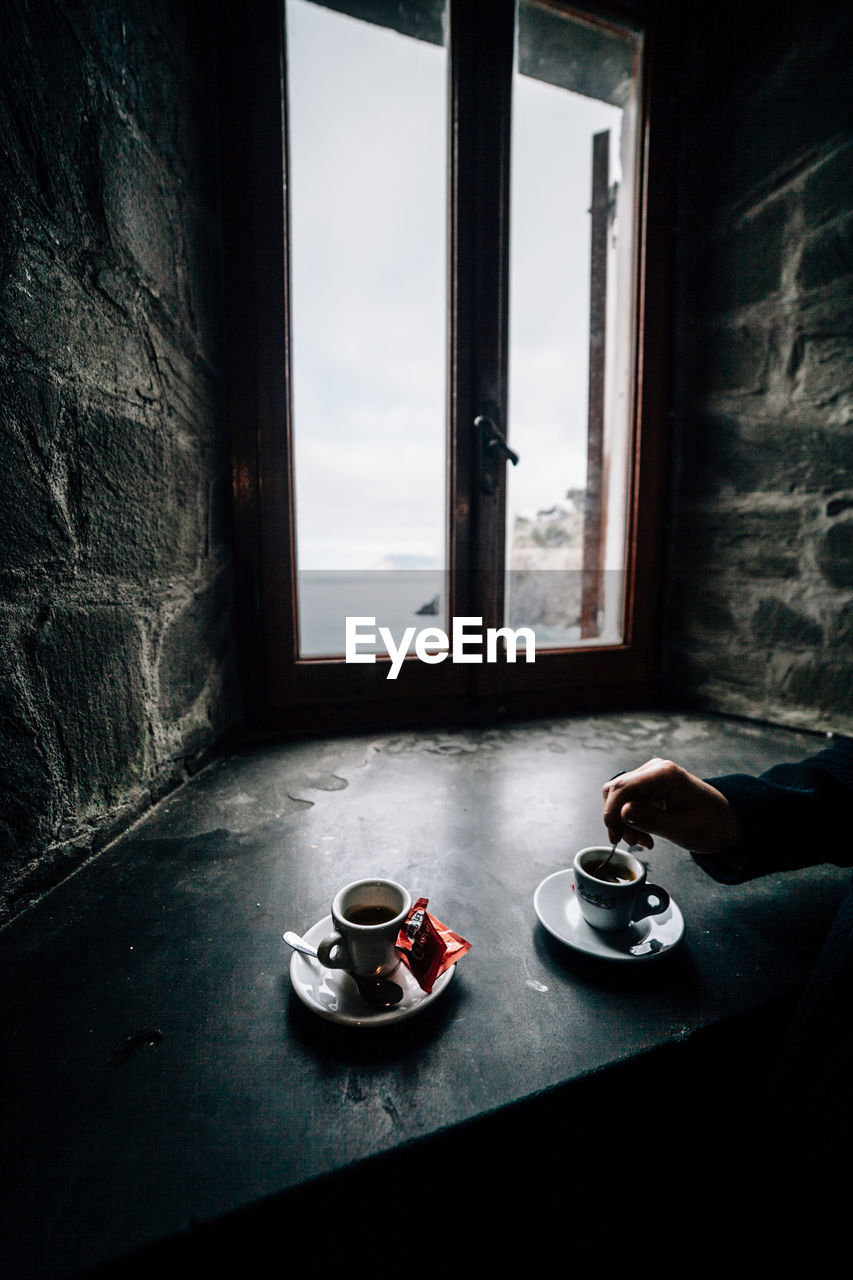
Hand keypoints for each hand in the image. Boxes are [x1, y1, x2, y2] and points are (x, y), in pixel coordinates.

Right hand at [601, 758, 741, 853]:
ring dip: (623, 820)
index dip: (611, 813)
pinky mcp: (650, 785)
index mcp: (664, 775)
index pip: (623, 788)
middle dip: (617, 819)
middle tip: (633, 842)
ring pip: (619, 796)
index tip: (615, 837)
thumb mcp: (682, 829)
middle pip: (616, 790)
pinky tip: (644, 834)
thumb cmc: (711, 825)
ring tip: (641, 840)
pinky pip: (628, 799)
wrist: (726, 822)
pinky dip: (630, 819)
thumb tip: (621, 813)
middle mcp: (654, 769)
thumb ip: (650, 820)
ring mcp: (651, 775)